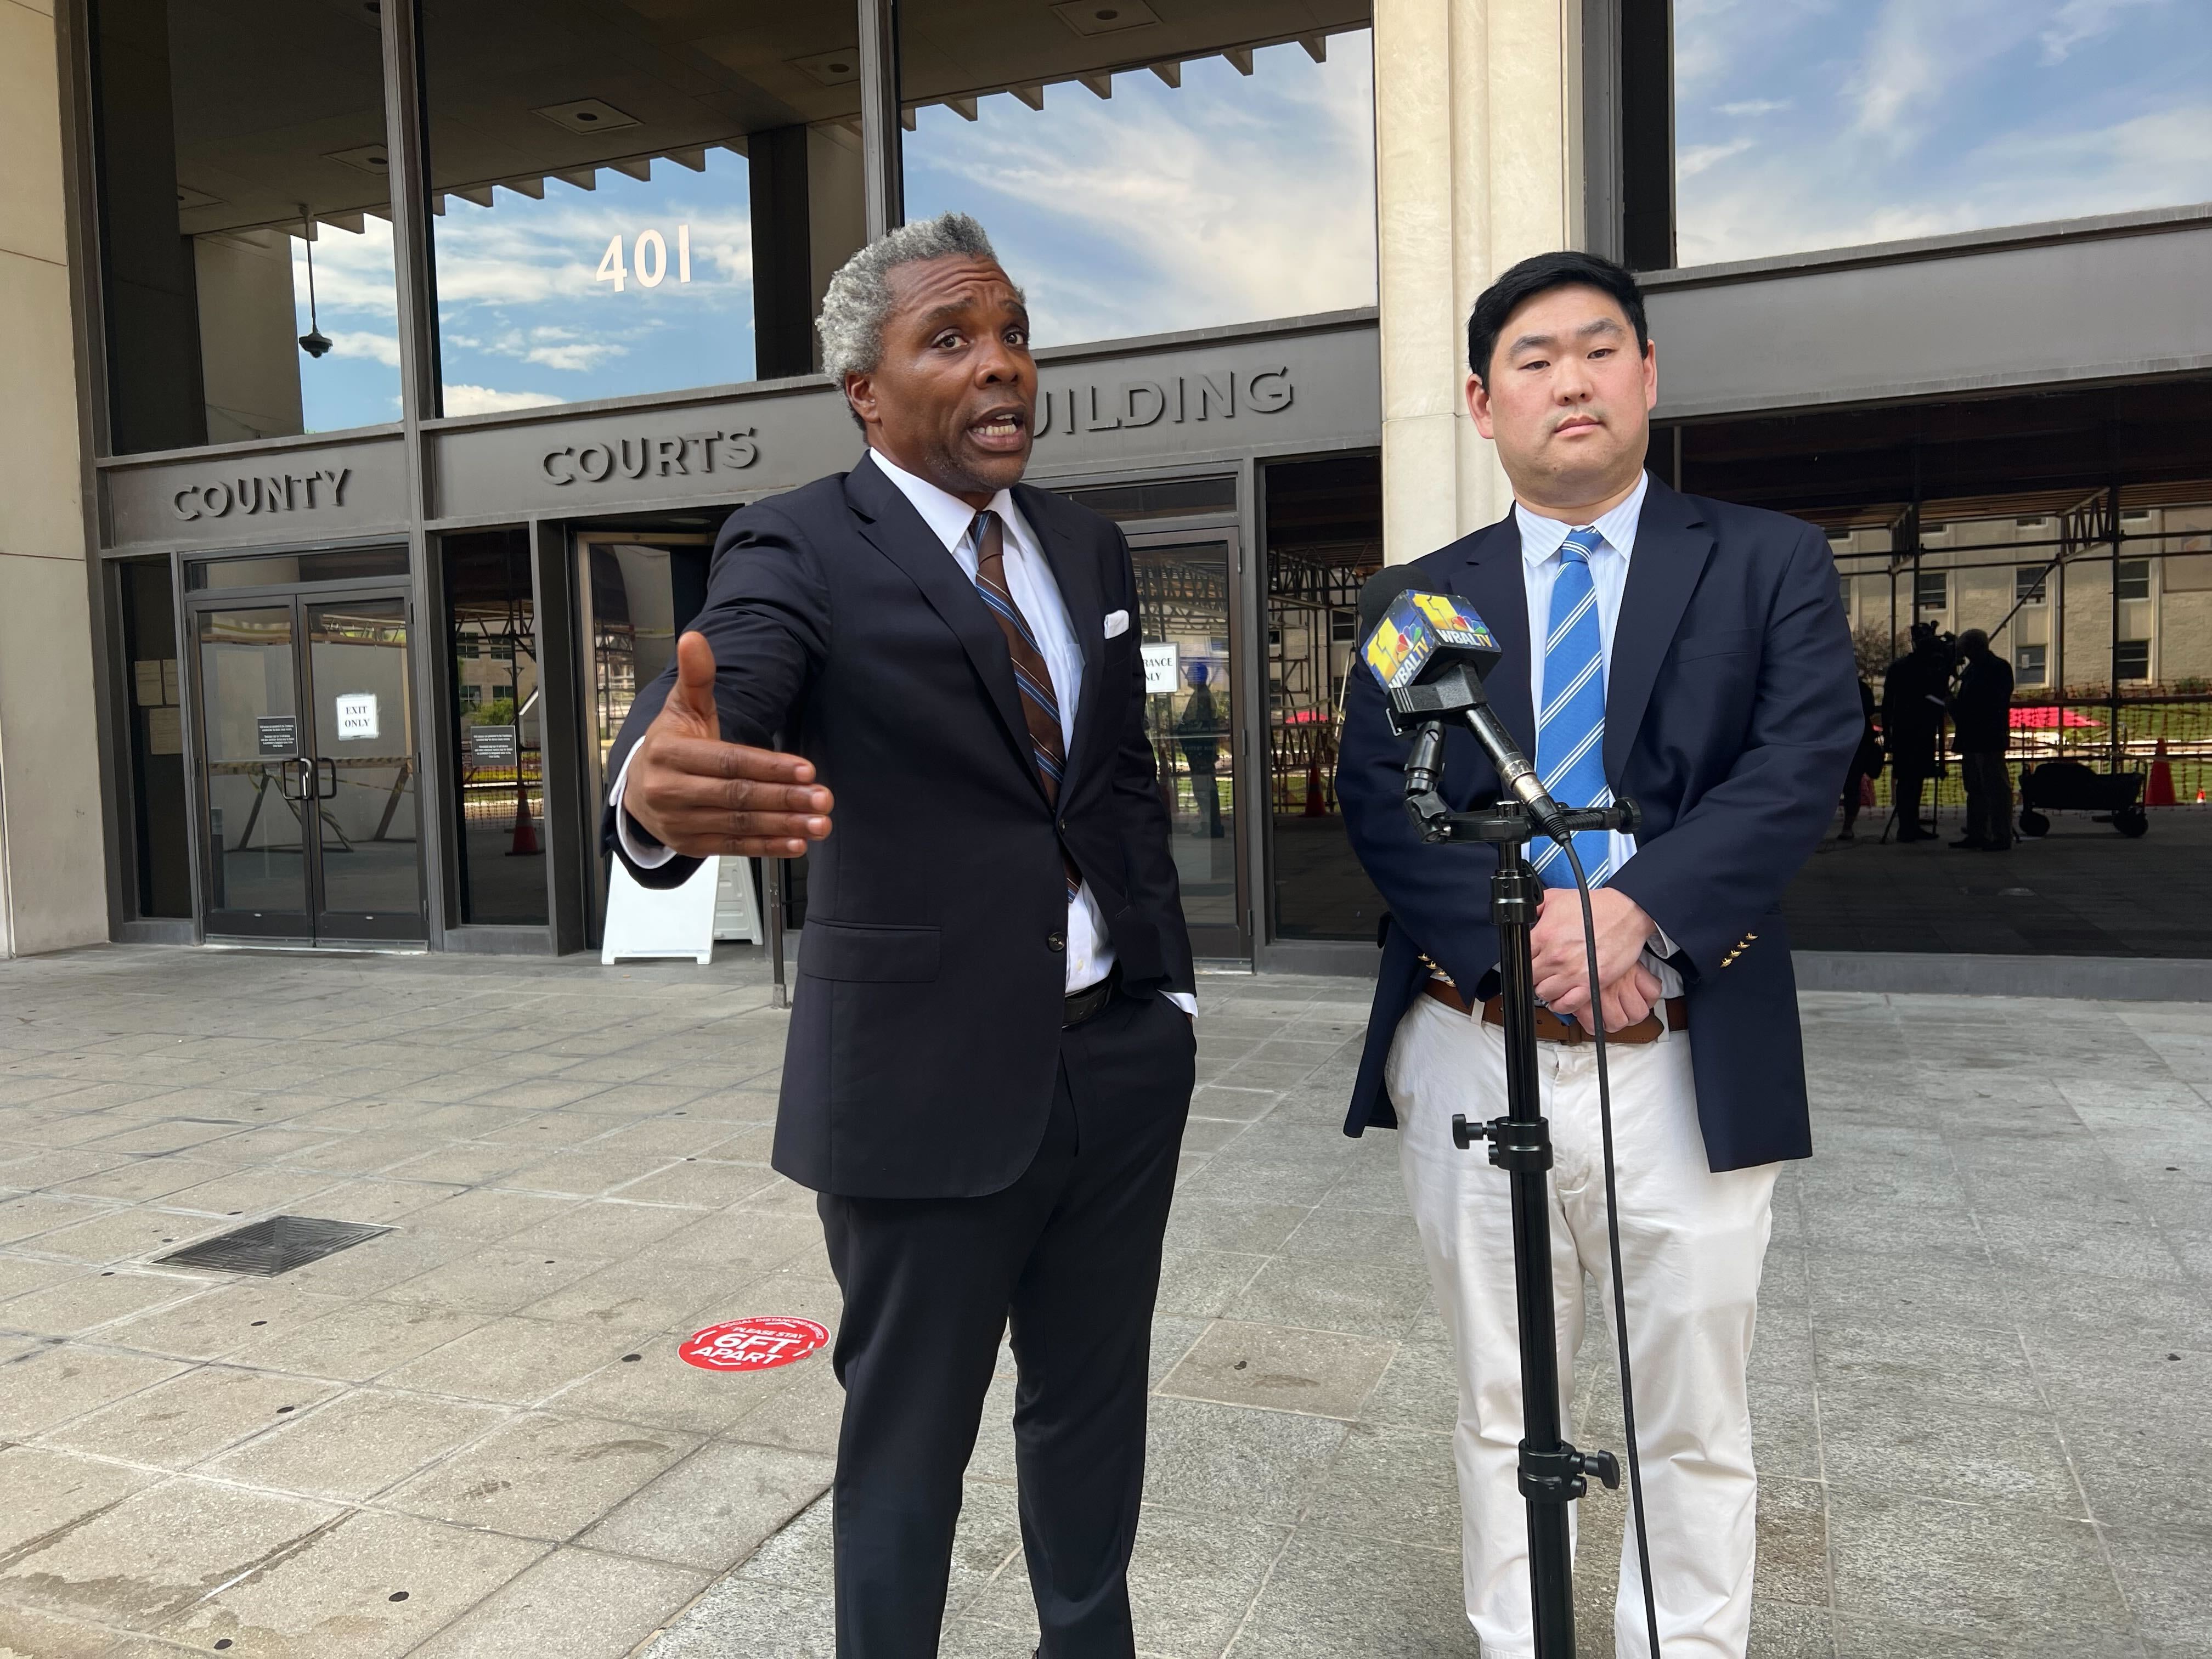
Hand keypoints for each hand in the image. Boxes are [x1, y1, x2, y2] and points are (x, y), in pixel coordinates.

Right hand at [622, 632, 832, 856]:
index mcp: (669, 753)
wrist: (637, 789)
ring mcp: (680, 822)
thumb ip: (696, 677)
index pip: (728, 761)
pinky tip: (795, 843)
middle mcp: (671, 791)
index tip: (806, 769)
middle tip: (822, 799)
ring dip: (783, 825)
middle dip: (784, 798)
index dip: (769, 766)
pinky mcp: (691, 845)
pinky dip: (767, 847)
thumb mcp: (682, 707)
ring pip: (739, 823)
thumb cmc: (670, 745)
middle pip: (737, 795)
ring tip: (819, 823)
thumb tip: (694, 638)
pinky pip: (734, 846)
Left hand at [1530, 887, 1659, 1030]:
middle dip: (1533, 974)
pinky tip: (1562, 996)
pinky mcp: (1591, 984)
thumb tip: (1523, 915)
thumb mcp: (1556, 897)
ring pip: (1544, 993)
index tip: (1529, 958)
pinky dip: (1561, 1004)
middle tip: (1541, 970)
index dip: (1523, 958)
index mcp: (1544, 935)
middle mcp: (1556, 957)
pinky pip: (1567, 1004)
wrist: (1626, 912)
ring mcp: (1573, 972)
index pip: (1520, 957)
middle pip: (1529, 977)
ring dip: (1545, 989)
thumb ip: (1535, 909)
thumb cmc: (1595, 906)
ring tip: (1552, 982)